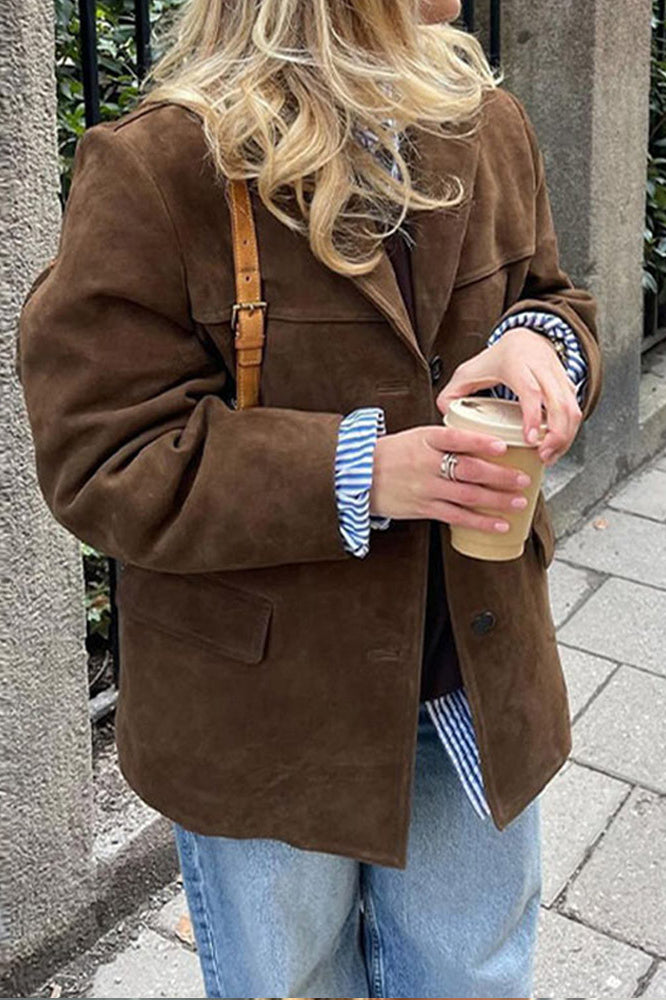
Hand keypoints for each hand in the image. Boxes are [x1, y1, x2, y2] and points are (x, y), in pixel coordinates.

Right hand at [369, 424, 532, 532]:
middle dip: (500, 476)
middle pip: (469, 470)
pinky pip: (456, 517)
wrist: (359, 476)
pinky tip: (498, 524)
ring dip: (497, 500)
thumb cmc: (393, 454)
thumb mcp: (418, 437)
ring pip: (467, 495)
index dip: (480, 442)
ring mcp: (425, 488)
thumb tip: (484, 440)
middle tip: (523, 479)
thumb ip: (448, 439)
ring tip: (518, 501)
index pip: (455, 438)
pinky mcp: (424, 508)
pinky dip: (480, 522)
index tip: (502, 446)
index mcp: (425, 440)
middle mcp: (426, 464)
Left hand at [436, 327, 582, 465]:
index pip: (531, 391)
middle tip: (543, 456)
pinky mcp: (569, 387)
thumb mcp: (469, 371)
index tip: (530, 439)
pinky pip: (576, 410)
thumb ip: (452, 391)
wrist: (526, 338)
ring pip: (573, 408)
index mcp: (517, 364)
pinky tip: (556, 448)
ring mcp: (559, 377)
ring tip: (549, 456)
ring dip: (566, 436)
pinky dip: (569, 432)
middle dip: (556, 434)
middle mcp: (543, 369)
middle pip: (559, 403)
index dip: (533, 416)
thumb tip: (445, 412)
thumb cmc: (497, 358)